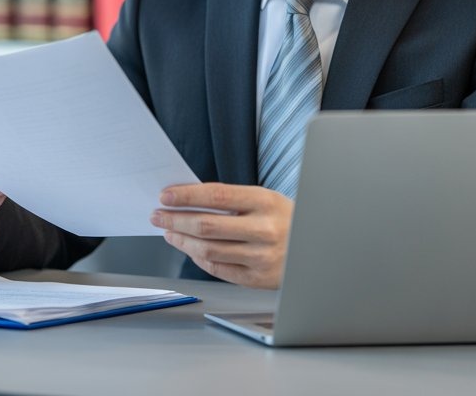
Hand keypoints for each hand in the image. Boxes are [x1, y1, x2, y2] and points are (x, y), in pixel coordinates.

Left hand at [151, 183, 293, 289]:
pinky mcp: (258, 279)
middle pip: (207, 225)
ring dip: (182, 240)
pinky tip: (189, 248)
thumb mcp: (264, 199)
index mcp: (265, 202)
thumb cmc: (284, 220)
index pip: (216, 196)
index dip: (186, 196)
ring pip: (208, 250)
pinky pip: (218, 269)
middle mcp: (265, 230)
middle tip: (158, 215)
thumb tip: (186, 200)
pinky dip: (198, 258)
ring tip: (169, 232)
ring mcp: (262, 257)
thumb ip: (230, 200)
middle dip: (175, 220)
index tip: (165, 196)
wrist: (317, 248)